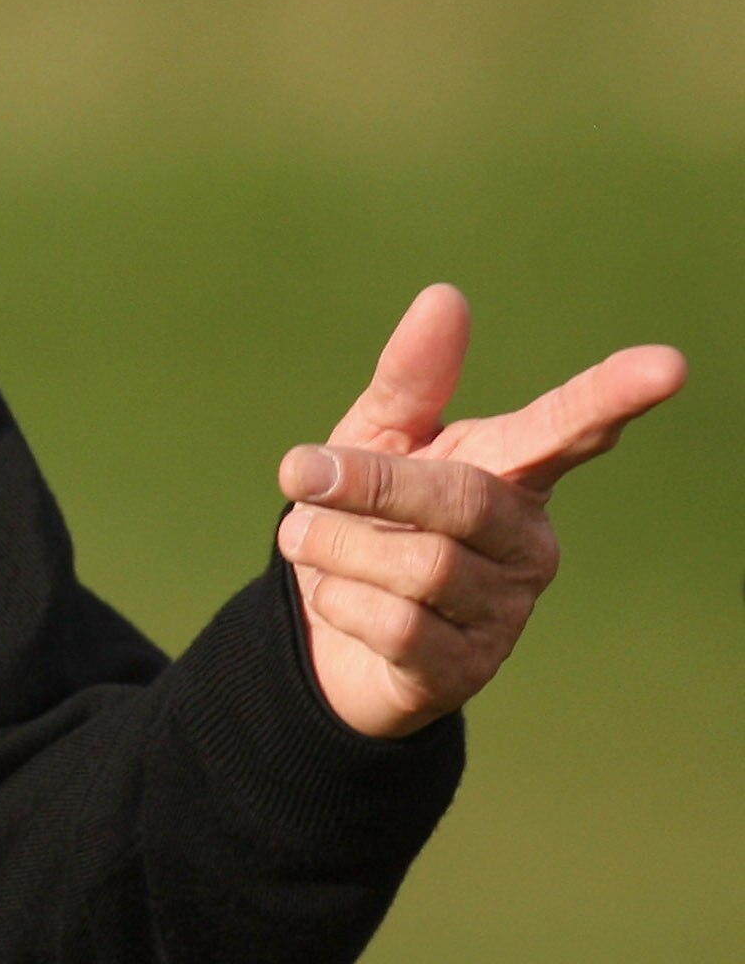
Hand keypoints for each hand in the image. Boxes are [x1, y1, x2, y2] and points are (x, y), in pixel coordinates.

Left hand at [274, 283, 685, 738]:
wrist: (325, 630)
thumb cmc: (366, 516)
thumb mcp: (374, 437)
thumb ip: (410, 377)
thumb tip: (446, 294)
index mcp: (512, 472)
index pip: (569, 428)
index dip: (614, 396)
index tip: (670, 363)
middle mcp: (527, 542)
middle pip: (462, 499)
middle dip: (371, 483)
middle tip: (293, 470)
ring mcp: (505, 609)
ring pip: (421, 565)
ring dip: (337, 545)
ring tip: (307, 537)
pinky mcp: (467, 668)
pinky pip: (398, 626)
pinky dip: (340, 600)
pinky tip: (332, 595)